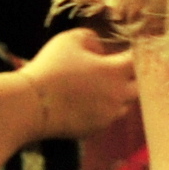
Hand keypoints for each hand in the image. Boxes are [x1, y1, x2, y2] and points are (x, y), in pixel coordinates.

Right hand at [24, 26, 139, 139]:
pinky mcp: (94, 130)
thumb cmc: (49, 69)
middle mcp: (118, 96)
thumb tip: (101, 49)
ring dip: (118, 96)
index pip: (140, 61)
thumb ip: (92, 38)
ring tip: (101, 87)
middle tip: (117, 70)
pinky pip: (107, 119)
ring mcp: (107, 116)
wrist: (28, 106)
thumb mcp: (70, 40)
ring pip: (125, 105)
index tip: (129, 50)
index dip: (137, 54)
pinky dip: (102, 111)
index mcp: (116, 71)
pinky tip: (87, 103)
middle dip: (131, 77)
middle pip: (139, 86)